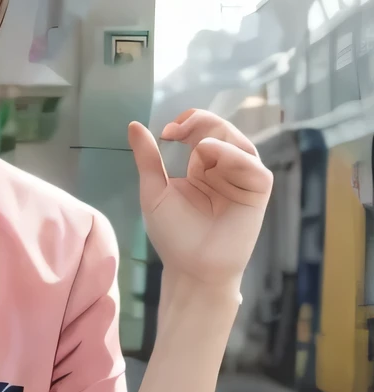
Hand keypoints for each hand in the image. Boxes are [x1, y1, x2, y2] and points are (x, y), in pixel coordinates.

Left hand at [128, 110, 272, 293]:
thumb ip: (148, 159)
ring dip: (215, 135)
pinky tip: (211, 155)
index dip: (187, 122)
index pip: (200, 129)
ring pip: (237, 141)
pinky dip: (231, 155)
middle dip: (200, 122)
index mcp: (202, 165)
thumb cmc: (174, 236)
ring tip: (195, 147)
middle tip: (176, 131)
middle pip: (220, 128)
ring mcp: (243, 176)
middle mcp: (225, 167)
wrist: (192, 268)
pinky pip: (251, 163)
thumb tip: (134, 125)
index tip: (166, 133)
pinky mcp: (258, 189)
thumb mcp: (155, 191)